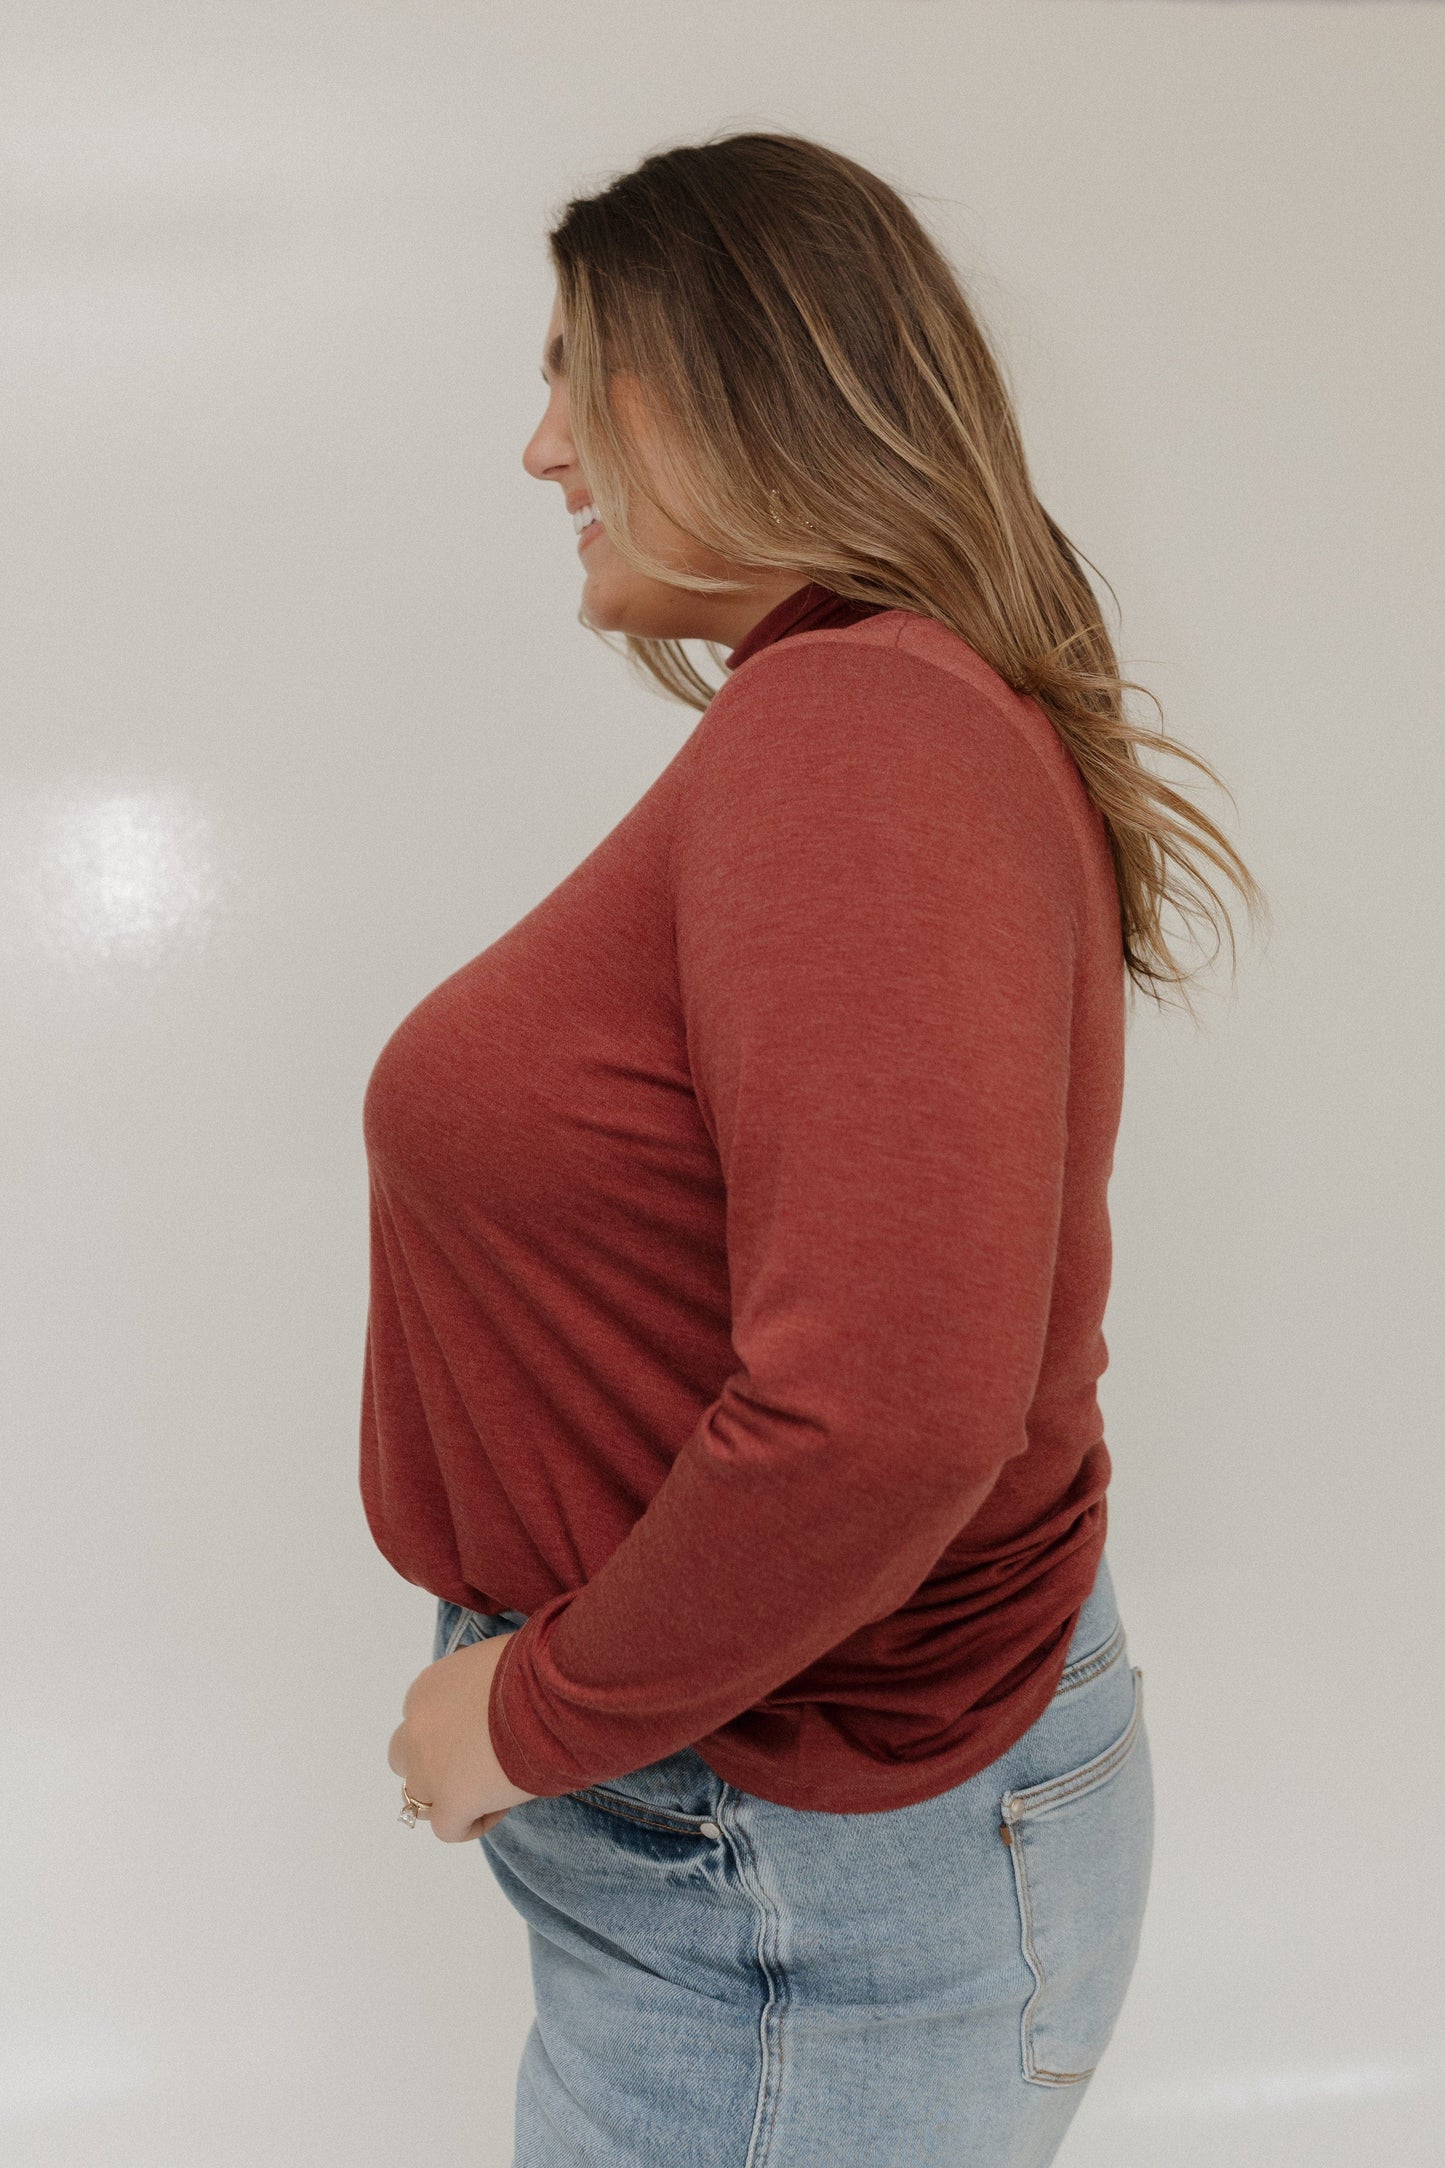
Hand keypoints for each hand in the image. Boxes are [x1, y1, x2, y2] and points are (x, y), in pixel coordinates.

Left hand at [387, 1632, 539, 1841]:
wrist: (550, 1695)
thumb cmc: (534, 1669)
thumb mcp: (491, 1662)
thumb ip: (476, 1683)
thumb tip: (495, 1696)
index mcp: (427, 1689)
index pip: (422, 1718)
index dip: (450, 1731)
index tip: (484, 1733)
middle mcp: (417, 1727)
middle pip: (407, 1758)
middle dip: (433, 1764)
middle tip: (475, 1764)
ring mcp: (429, 1768)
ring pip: (417, 1798)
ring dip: (447, 1797)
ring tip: (488, 1791)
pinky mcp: (451, 1802)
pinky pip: (448, 1829)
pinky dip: (470, 1824)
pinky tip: (500, 1808)